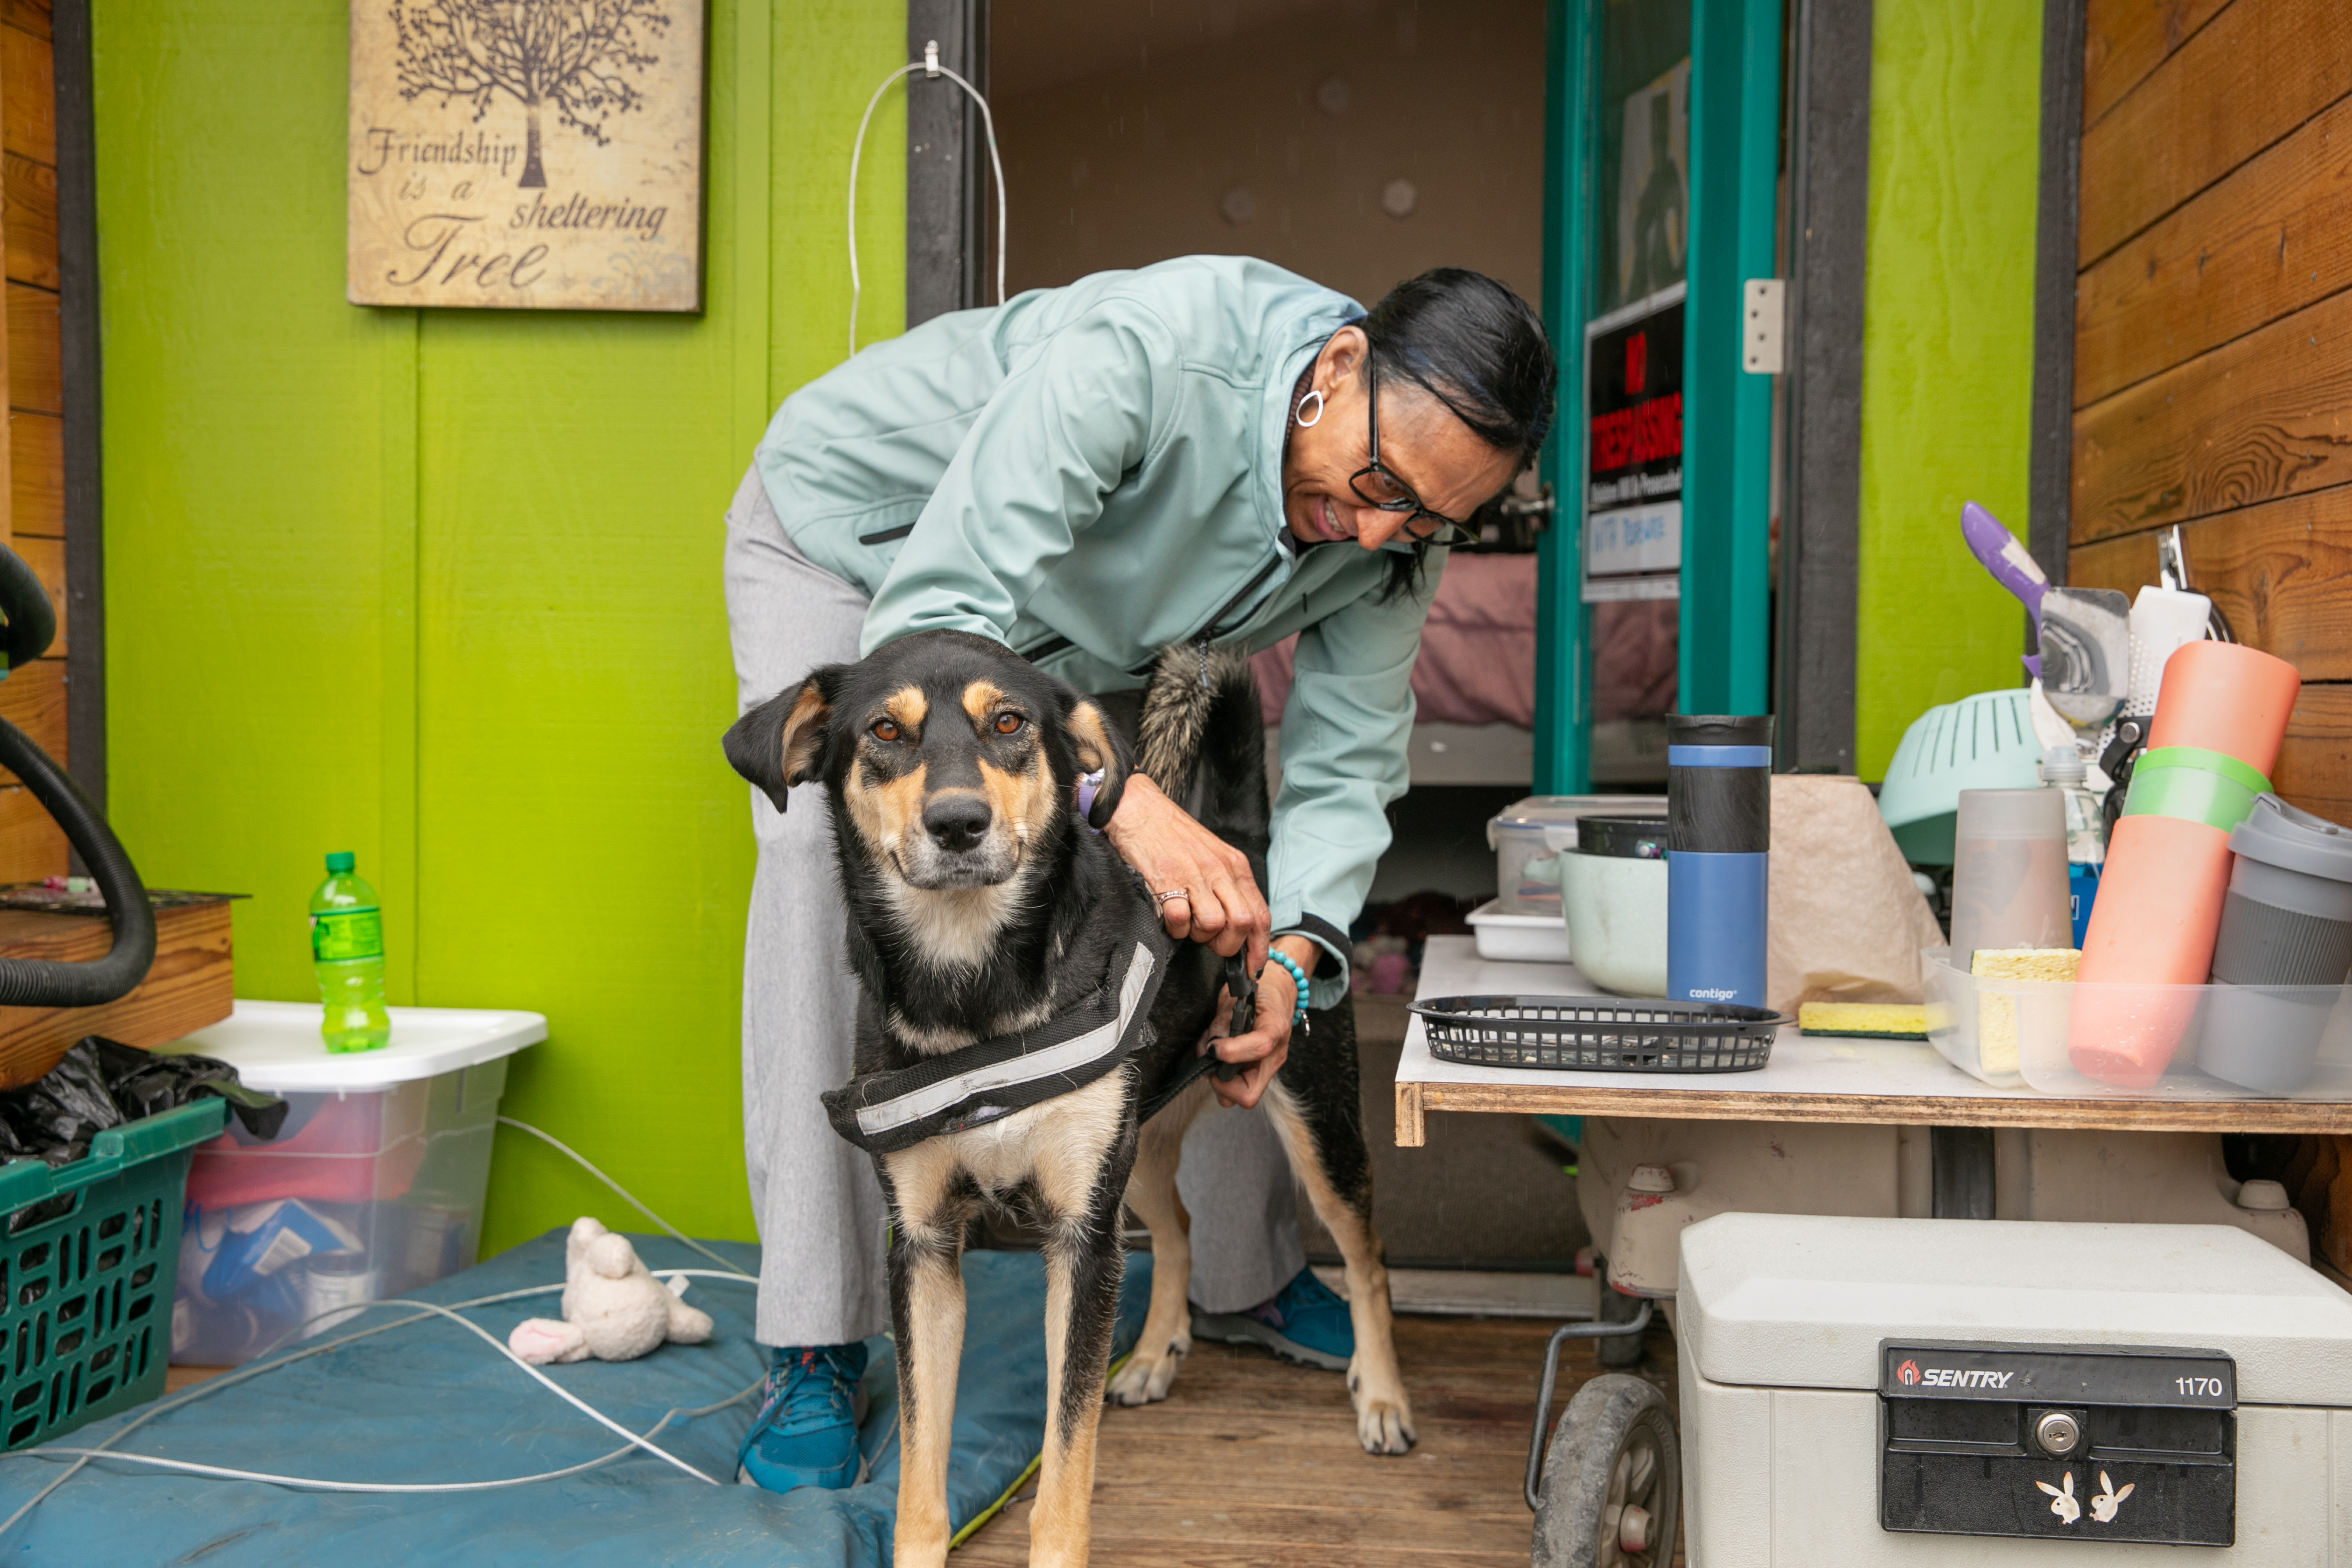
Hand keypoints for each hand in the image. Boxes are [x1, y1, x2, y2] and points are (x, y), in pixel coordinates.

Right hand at [1104, 773, 1268, 966]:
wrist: (1140, 809)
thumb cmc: (1173, 835)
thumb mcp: (1213, 855)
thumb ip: (1228, 886)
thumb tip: (1238, 926)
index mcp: (1234, 865)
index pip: (1260, 914)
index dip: (1259, 948)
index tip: (1253, 968)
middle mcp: (1219, 870)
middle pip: (1241, 924)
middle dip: (1227, 944)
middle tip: (1210, 942)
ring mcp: (1193, 875)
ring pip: (1211, 925)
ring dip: (1197, 935)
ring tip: (1186, 922)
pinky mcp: (1166, 881)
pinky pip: (1179, 920)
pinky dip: (1174, 928)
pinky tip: (1168, 916)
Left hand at [1208, 936, 1318, 1108]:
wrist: (1277, 990)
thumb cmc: (1260, 991)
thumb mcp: (1240, 997)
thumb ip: (1224, 1022)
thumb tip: (1210, 1045)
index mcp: (1275, 1029)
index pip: (1259, 1048)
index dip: (1231, 1052)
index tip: (1213, 1047)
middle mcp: (1274, 1056)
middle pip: (1248, 1093)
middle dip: (1222, 1082)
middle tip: (1211, 1059)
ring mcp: (1266, 1067)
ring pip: (1241, 1096)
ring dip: (1219, 1081)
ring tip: (1213, 1054)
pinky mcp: (1257, 1071)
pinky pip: (1237, 1087)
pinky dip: (1222, 1078)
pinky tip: (1219, 1056)